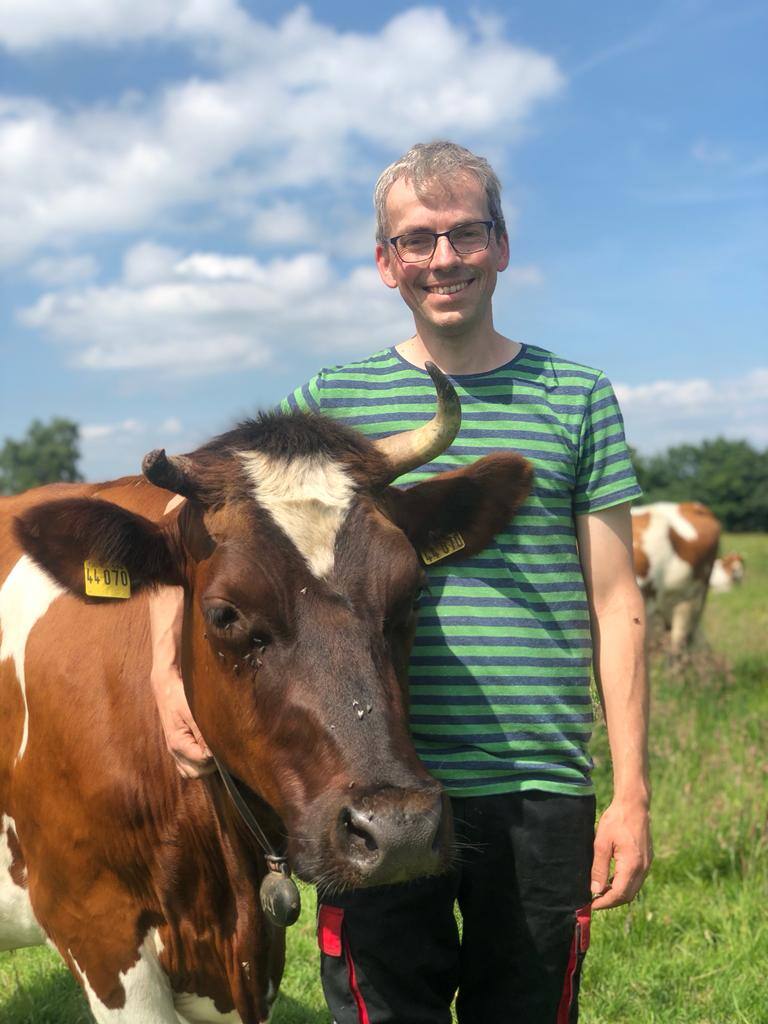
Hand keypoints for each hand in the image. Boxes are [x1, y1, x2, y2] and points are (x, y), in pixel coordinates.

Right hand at [151, 664, 214, 778]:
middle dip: (212, 764)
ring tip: (215, 750)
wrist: (166, 688)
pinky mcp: (176, 749)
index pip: (202, 761)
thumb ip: (203, 734)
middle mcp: (174, 751)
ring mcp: (174, 752)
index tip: (223, 742)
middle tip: (221, 747)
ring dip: (206, 767)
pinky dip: (198, 765)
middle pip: (197, 772)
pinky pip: (187, 768)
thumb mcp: (194, 712)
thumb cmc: (180, 697)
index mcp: (177, 743)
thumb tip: (215, 752)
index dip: (216, 755)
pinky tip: (206, 752)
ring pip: (192, 773)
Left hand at [590, 799, 651, 909]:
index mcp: (632, 865)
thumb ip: (599, 868)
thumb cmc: (616, 820)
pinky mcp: (647, 859)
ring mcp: (647, 864)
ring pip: (633, 888)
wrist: (634, 805)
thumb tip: (595, 890)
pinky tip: (611, 879)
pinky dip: (624, 884)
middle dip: (611, 901)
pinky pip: (636, 879)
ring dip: (618, 893)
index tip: (591, 904)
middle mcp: (643, 868)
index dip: (605, 902)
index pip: (619, 894)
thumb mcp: (601, 843)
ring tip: (600, 891)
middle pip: (628, 895)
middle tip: (594, 900)